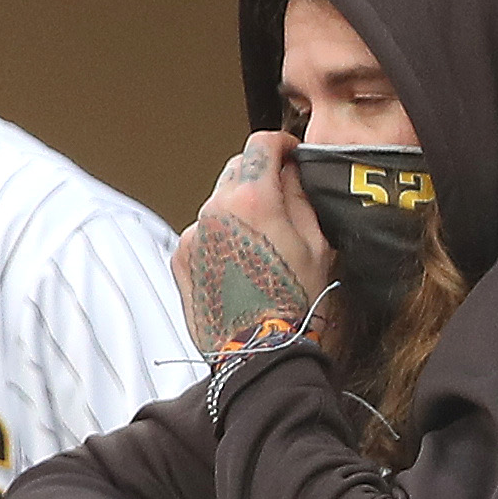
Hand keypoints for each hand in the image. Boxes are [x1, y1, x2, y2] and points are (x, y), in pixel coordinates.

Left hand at [175, 133, 336, 355]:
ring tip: (261, 247)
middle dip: (259, 177)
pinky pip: (202, 234)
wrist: (259, 355)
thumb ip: (300, 199)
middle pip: (236, 170)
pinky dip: (220, 239)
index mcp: (252, 199)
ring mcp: (193, 234)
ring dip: (238, 211)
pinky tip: (240, 267)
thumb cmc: (294, 307)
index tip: (290, 153)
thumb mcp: (317, 247)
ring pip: (218, 204)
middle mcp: (215, 209)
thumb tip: (290, 175)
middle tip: (281, 201)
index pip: (260, 145)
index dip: (280, 143)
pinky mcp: (180, 259)